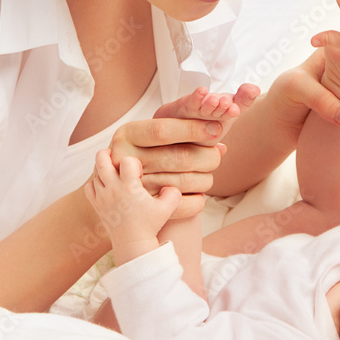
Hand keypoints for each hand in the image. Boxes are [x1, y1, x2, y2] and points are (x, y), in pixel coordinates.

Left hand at [85, 149, 180, 262]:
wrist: (132, 243)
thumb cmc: (149, 225)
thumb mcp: (167, 209)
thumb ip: (173, 193)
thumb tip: (170, 185)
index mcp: (129, 187)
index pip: (126, 160)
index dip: (134, 162)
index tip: (139, 173)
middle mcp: (113, 189)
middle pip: (101, 160)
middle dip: (108, 153)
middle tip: (116, 156)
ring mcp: (102, 197)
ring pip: (95, 172)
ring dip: (103, 168)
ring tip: (115, 172)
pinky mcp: (97, 205)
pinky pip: (89, 187)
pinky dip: (95, 183)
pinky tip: (106, 186)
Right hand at [106, 116, 224, 218]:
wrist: (119, 188)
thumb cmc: (144, 153)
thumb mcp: (152, 135)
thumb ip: (183, 131)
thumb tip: (220, 143)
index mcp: (127, 135)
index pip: (163, 130)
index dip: (193, 129)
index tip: (217, 129)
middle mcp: (125, 159)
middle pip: (180, 157)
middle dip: (208, 156)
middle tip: (216, 156)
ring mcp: (134, 188)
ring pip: (186, 182)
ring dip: (205, 179)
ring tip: (206, 175)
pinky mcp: (144, 210)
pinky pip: (183, 206)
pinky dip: (198, 201)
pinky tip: (197, 194)